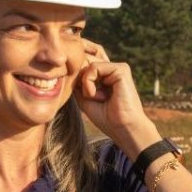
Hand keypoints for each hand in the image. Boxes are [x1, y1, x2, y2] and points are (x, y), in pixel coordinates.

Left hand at [73, 40, 159, 157]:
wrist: (123, 129)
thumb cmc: (107, 119)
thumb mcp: (85, 98)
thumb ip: (78, 82)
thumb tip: (69, 67)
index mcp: (107, 77)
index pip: (85, 66)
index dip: (77, 78)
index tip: (83, 96)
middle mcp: (113, 70)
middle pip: (85, 63)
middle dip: (80, 82)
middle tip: (91, 98)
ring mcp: (118, 68)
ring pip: (87, 65)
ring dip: (85, 85)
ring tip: (96, 98)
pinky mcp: (121, 69)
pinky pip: (94, 67)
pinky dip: (89, 83)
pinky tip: (98, 95)